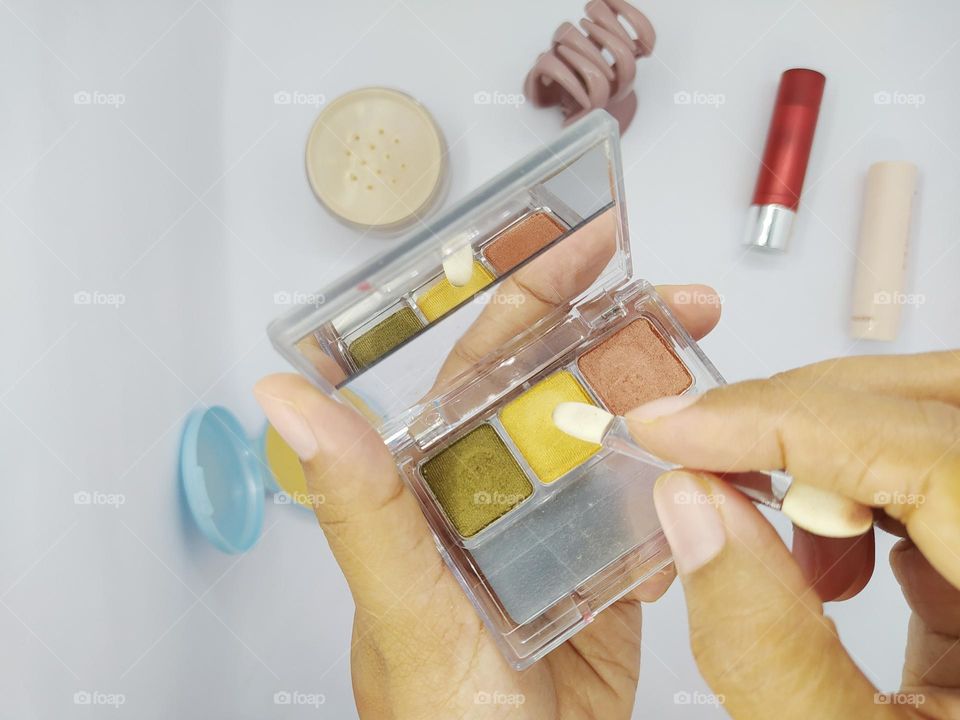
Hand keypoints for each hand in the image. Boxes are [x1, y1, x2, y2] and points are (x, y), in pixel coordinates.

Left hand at [255, 279, 720, 718]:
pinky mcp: (607, 572)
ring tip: (716, 376)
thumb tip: (285, 400)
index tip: (584, 246)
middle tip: (680, 300)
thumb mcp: (406, 606)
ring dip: (664, 403)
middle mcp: (496, 494)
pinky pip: (652, 507)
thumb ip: (362, 505)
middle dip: (619, 334)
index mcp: (437, 483)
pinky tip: (716, 469)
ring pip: (613, 438)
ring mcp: (556, 530)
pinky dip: (687, 482)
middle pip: (560, 386)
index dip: (531, 297)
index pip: (483, 364)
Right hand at [626, 352, 959, 717]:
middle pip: (944, 406)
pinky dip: (854, 496)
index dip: (787, 421)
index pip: (933, 454)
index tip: (672, 425)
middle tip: (705, 450)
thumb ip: (765, 645)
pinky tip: (822, 560)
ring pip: (933, 425)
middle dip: (808, 410)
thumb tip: (691, 510)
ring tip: (775, 537)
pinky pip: (933, 482)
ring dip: (829, 450)